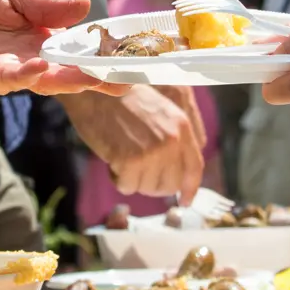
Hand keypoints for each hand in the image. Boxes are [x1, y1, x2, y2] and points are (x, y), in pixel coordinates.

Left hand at [0, 0, 128, 95]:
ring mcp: (10, 69)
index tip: (130, 56)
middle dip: (98, 77)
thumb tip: (86, 5)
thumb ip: (47, 5)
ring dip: (68, 79)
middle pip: (70, 71)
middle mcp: (31, 58)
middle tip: (126, 81)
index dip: (102, 53)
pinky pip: (8, 78)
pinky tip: (41, 66)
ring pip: (45, 80)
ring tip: (93, 76)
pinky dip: (25, 74)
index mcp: (41, 39)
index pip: (78, 49)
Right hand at [62, 84, 205, 203]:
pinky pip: (126, 187)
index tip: (184, 201)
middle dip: (152, 184)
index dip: (190, 188)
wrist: (94, 88)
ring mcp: (152, 152)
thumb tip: (175, 176)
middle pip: (170, 184)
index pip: (194, 167)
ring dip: (131, 178)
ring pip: (147, 188)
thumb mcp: (159, 113)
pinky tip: (111, 158)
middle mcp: (172, 140)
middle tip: (135, 172)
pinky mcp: (130, 161)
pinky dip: (116, 178)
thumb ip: (172, 140)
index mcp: (182, 126)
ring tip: (121, 154)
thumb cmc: (120, 99)